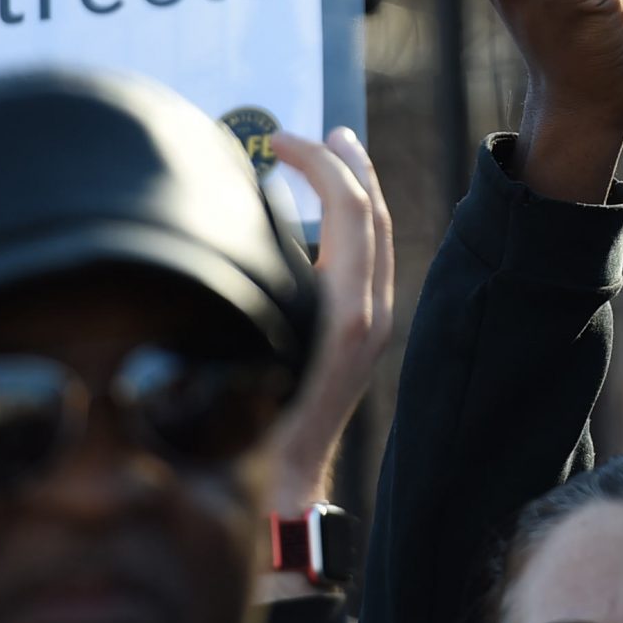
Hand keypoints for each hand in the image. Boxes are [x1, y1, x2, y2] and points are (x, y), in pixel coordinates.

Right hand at [261, 128, 393, 515]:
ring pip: (378, 236)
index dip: (318, 164)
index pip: (348, 210)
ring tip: (336, 155)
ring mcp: (371, 325)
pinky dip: (353, 224)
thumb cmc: (253, 429)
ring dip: (357, 189)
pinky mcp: (363, 337)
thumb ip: (255, 291)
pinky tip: (329, 216)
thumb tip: (245, 217)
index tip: (280, 141)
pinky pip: (370, 260)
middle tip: (324, 132)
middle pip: (373, 214)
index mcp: (347, 311)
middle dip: (349, 164)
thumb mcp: (251, 354)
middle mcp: (370, 313)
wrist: (282, 490)